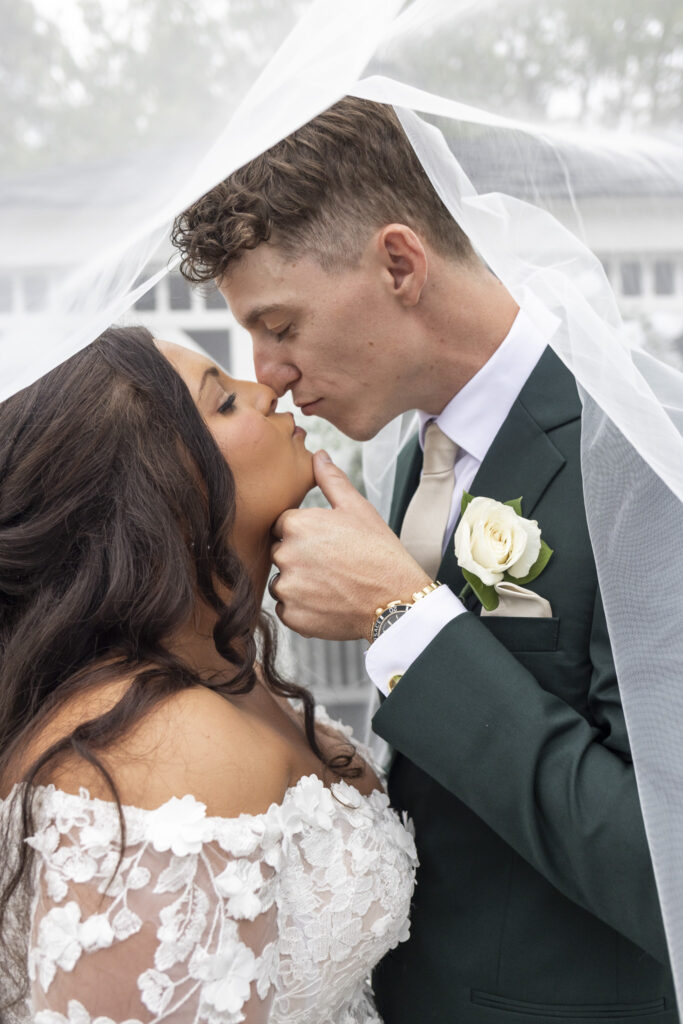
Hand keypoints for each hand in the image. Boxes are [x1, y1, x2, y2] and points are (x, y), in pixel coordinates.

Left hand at [269, 450, 431, 640]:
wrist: (396, 600)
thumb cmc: (379, 552)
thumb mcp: (358, 508)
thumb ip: (331, 479)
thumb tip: (318, 455)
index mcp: (297, 525)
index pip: (283, 526)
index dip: (307, 534)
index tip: (328, 544)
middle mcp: (286, 554)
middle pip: (281, 553)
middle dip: (300, 558)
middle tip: (333, 565)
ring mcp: (288, 588)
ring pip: (283, 582)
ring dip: (300, 584)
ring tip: (333, 585)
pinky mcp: (294, 616)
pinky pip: (289, 609)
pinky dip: (304, 609)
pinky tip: (329, 603)